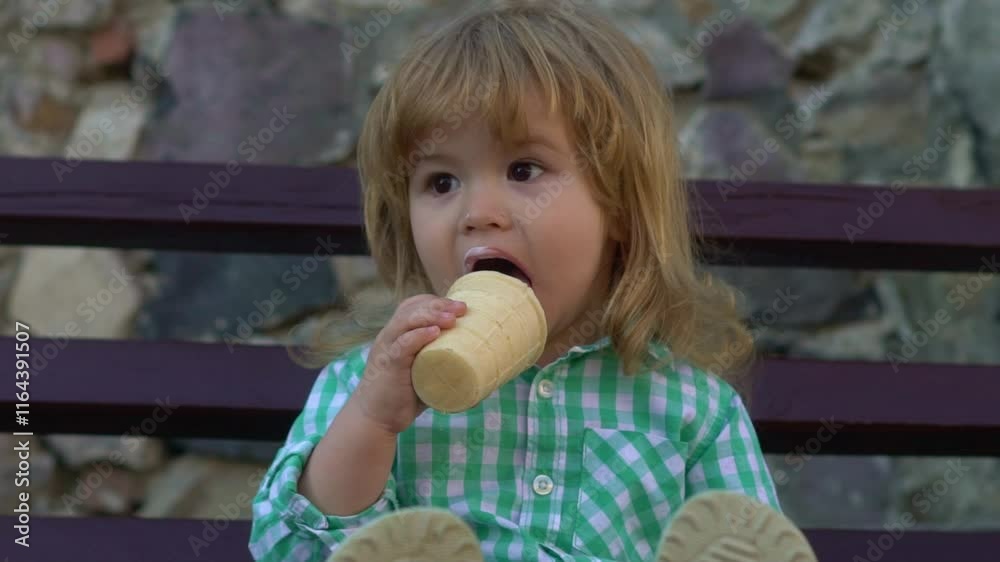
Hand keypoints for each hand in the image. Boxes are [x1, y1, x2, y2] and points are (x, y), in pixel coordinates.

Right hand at [351, 294, 466, 434]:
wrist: (377, 419)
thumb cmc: (404, 398)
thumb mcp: (425, 376)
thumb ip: (445, 371)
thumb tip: (484, 381)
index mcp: (399, 334)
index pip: (414, 306)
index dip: (436, 301)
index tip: (460, 306)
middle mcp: (391, 336)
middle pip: (412, 308)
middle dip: (439, 304)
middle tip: (462, 308)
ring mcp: (388, 349)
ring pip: (406, 321)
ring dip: (431, 316)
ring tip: (452, 319)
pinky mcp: (388, 365)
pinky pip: (402, 345)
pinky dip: (418, 336)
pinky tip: (434, 333)